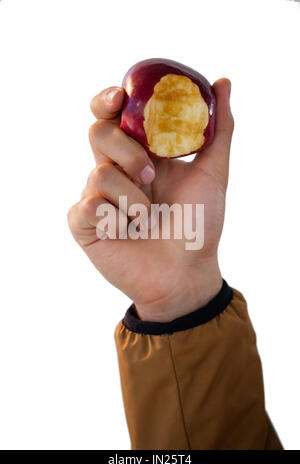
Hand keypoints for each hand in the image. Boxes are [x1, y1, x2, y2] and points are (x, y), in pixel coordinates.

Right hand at [68, 80, 233, 321]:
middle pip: (98, 133)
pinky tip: (126, 233)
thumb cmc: (199, 224)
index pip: (112, 114)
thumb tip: (223, 82)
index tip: (120, 97)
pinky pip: (86, 206)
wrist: (187, 271)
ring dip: (132, 198)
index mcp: (139, 153)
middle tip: (150, 175)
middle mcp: (115, 170)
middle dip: (126, 151)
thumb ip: (219, 129)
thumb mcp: (213, 172)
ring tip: (148, 219)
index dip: (108, 99)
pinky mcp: (84, 223)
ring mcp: (97, 196)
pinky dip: (113, 219)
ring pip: (98, 174)